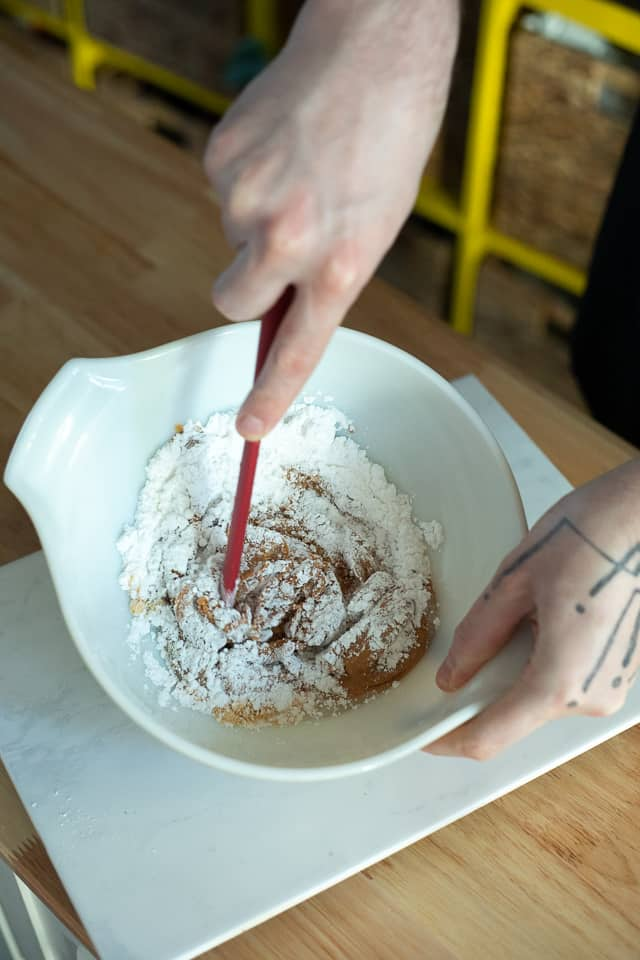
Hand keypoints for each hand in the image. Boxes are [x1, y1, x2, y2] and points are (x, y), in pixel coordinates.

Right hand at [204, 0, 458, 438]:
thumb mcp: (376, 226)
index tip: (248, 429)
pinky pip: (220, 192)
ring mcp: (247, 199)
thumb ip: (327, 275)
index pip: (295, 352)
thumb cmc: (389, 138)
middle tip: (277, 248)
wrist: (372, 48)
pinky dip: (245, 179)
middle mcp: (290, 240)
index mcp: (342, 264)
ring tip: (300, 172)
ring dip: (253, 221)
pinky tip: (281, 146)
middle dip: (244, 287)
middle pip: (230, 302)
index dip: (269, 396)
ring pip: (228, 240)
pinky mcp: (219, 159)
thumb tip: (273, 305)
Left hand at [425, 458, 639, 759]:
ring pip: (538, 700)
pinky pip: (562, 683)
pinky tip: (536, 620)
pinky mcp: (614, 673)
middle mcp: (589, 698)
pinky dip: (537, 664)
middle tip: (454, 662)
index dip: (449, 740)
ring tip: (510, 618)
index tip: (422, 735)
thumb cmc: (587, 537)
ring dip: (510, 675)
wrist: (639, 518)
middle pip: (515, 718)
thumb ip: (478, 636)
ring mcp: (607, 688)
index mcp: (559, 680)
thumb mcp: (514, 582)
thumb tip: (451, 676)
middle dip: (479, 697)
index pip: (491, 735)